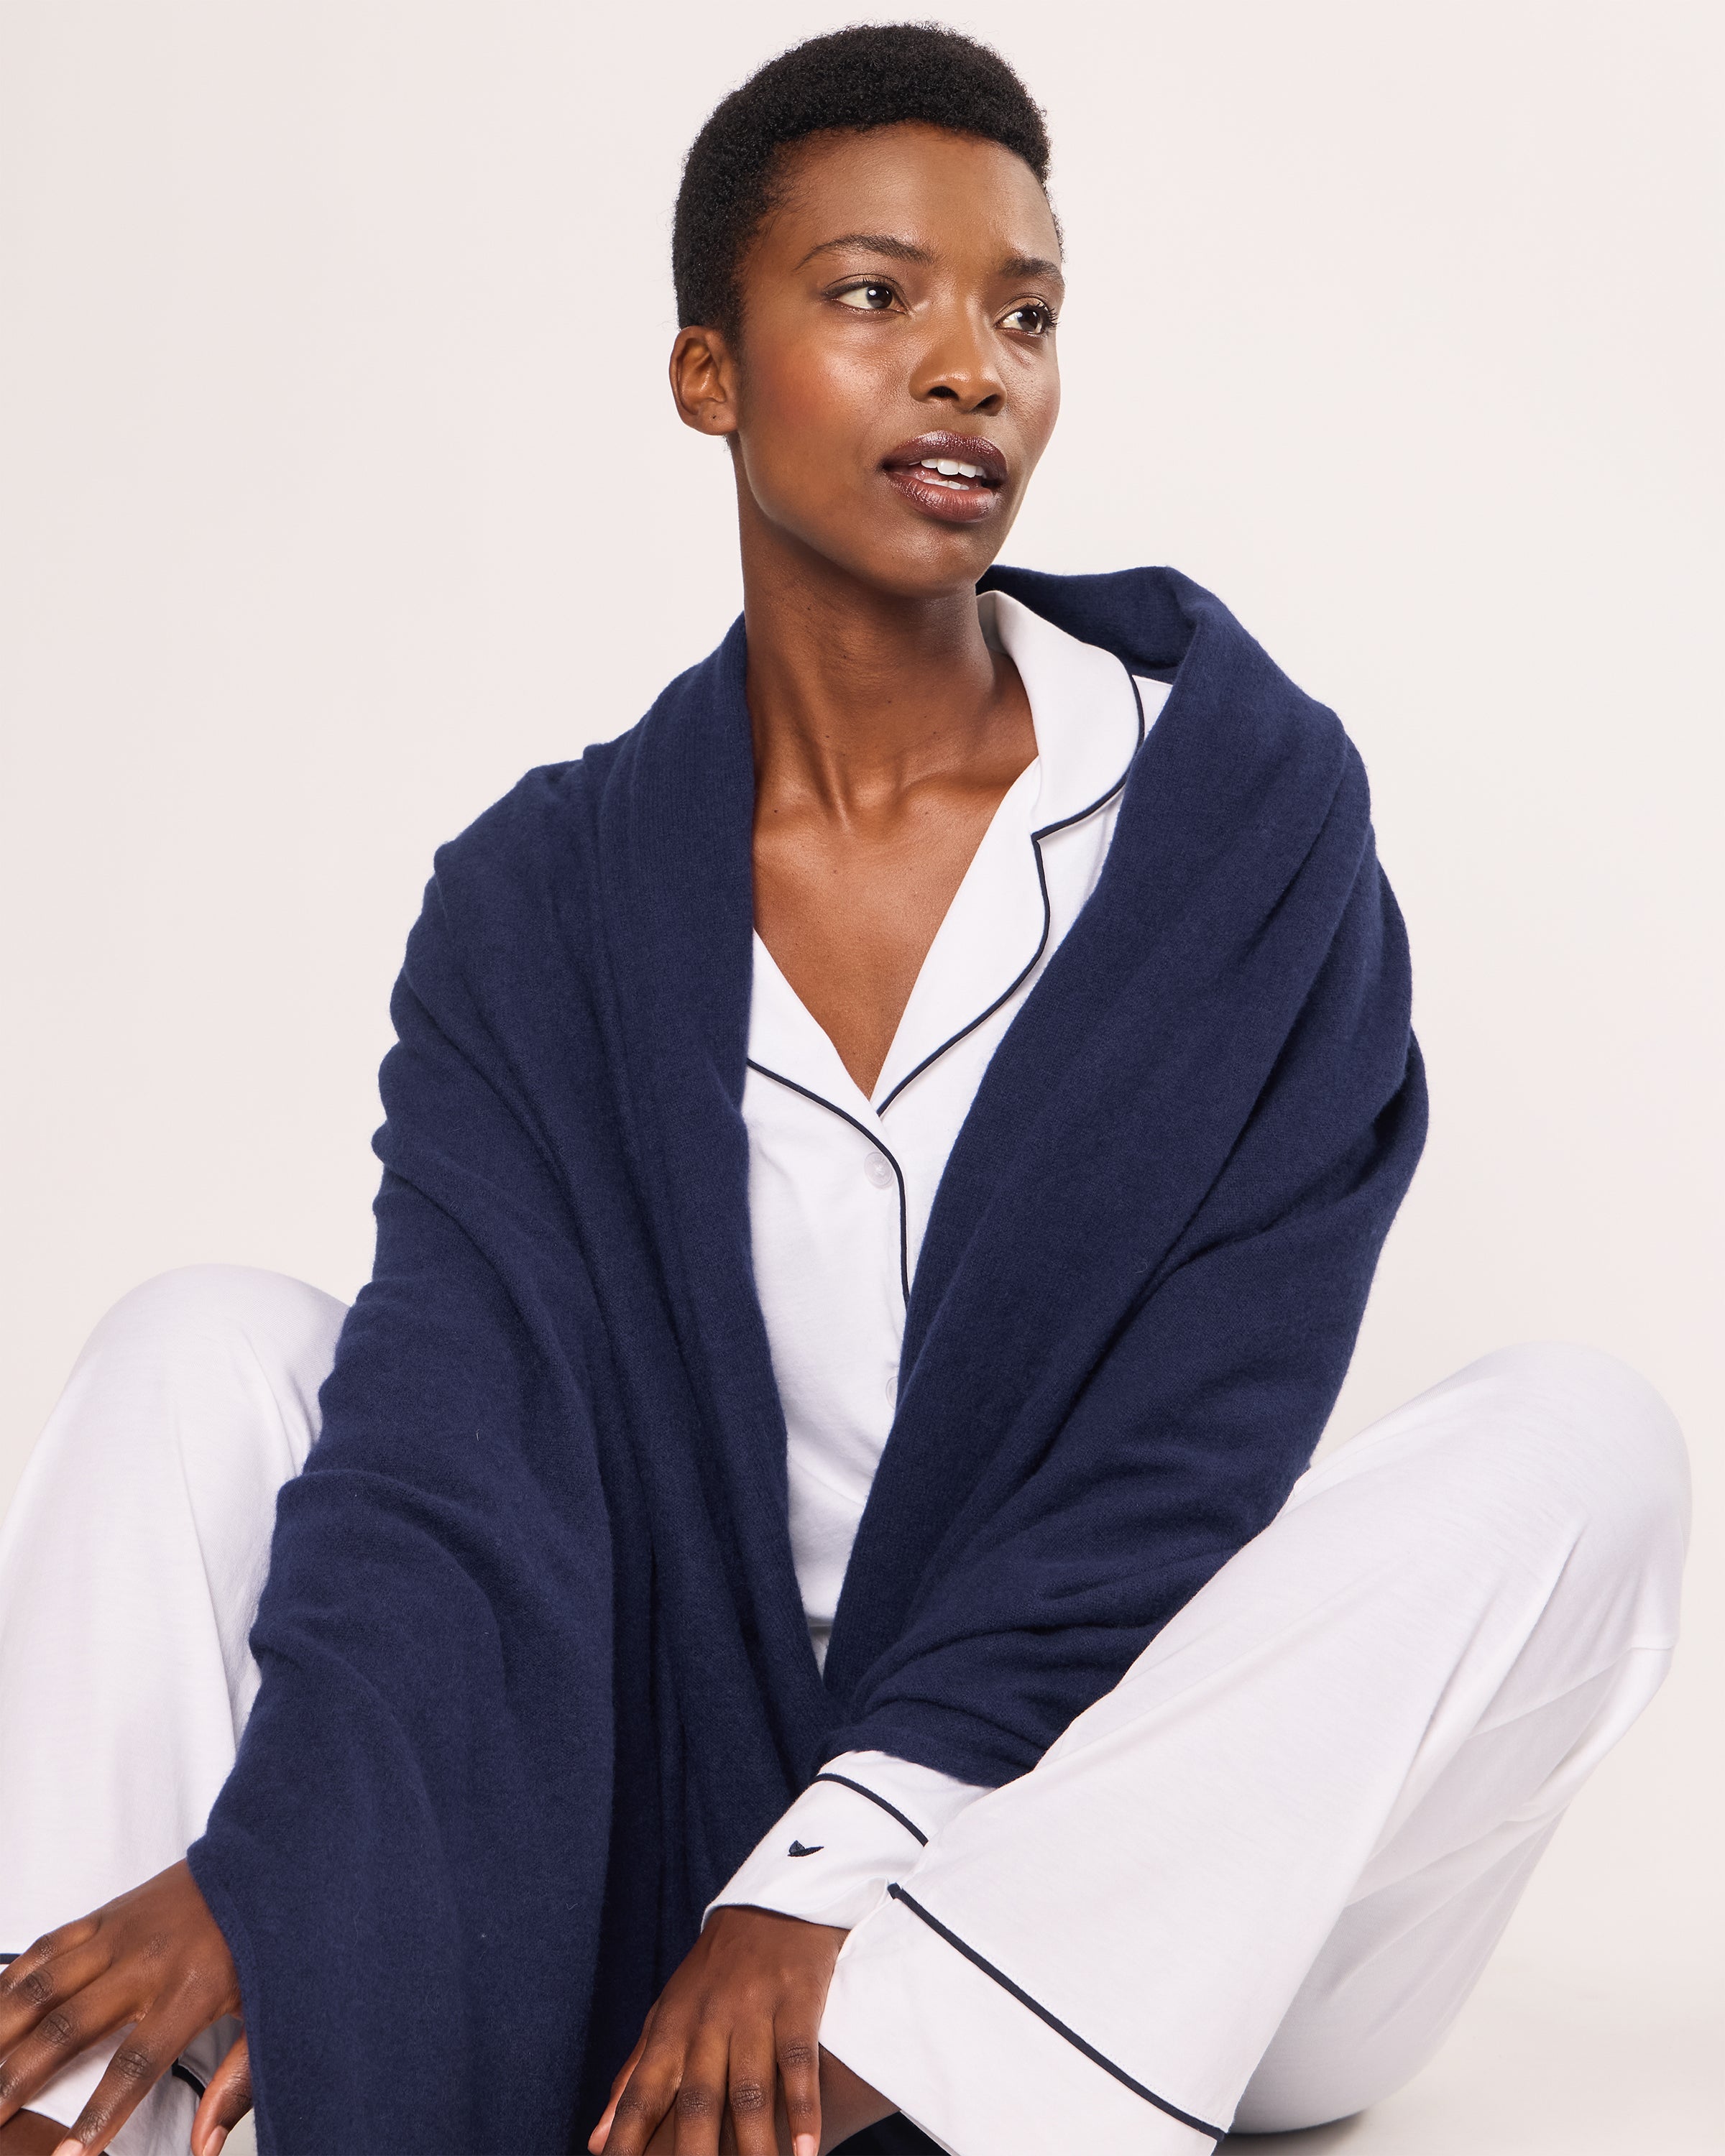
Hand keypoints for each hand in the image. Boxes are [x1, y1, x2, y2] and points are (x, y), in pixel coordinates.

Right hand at [0, 1862, 251, 2155]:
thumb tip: (206, 2146)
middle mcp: (147, 1960)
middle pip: (68, 2029)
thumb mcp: (268, 2010)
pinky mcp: (106, 1912)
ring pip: (43, 1986)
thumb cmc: (266, 1940)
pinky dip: (11, 1980)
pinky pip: (47, 1947)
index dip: (100, 2113)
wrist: (267, 1858)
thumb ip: (236, 2081)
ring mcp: (120, 1932)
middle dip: (17, 2080)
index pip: (136, 2063)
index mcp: (191, 1989)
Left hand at [591, 1906, 845, 2155]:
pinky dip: (803, 2110)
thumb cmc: (712, 1976)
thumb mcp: (666, 2017)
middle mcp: (707, 2022)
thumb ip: (633, 2079)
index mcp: (669, 2029)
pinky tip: (806, 2154)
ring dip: (754, 2147)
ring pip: (750, 2091)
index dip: (628, 2141)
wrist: (772, 1904)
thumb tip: (596, 2143)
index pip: (642, 2095)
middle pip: (696, 2101)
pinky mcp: (796, 2000)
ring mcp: (752, 2011)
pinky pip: (798, 2062)